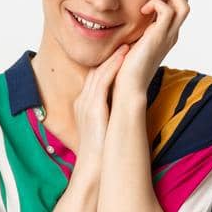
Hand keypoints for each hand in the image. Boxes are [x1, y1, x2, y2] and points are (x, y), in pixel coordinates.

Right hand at [75, 43, 128, 161]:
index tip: (124, 52)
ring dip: (114, 57)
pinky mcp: (93, 108)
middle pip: (97, 70)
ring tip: (128, 44)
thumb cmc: (103, 151)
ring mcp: (86, 103)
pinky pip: (102, 81)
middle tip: (128, 41)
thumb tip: (125, 107)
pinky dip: (113, 66)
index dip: (110, 63)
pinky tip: (124, 56)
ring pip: (100, 72)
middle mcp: (83, 100)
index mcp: (85, 104)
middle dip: (112, 55)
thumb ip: (111, 113)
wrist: (94, 169)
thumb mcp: (106, 127)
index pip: (97, 77)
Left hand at [116, 0, 189, 94]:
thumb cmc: (122, 69)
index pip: (176, 4)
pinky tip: (143, 6)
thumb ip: (129, 28)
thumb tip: (116, 14)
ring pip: (183, 4)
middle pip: (184, 0)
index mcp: (164, 33)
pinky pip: (168, 11)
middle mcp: (170, 33)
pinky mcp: (160, 37)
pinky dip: (158, 2)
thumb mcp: (127, 41)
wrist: (126, 88)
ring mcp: (167, 36)